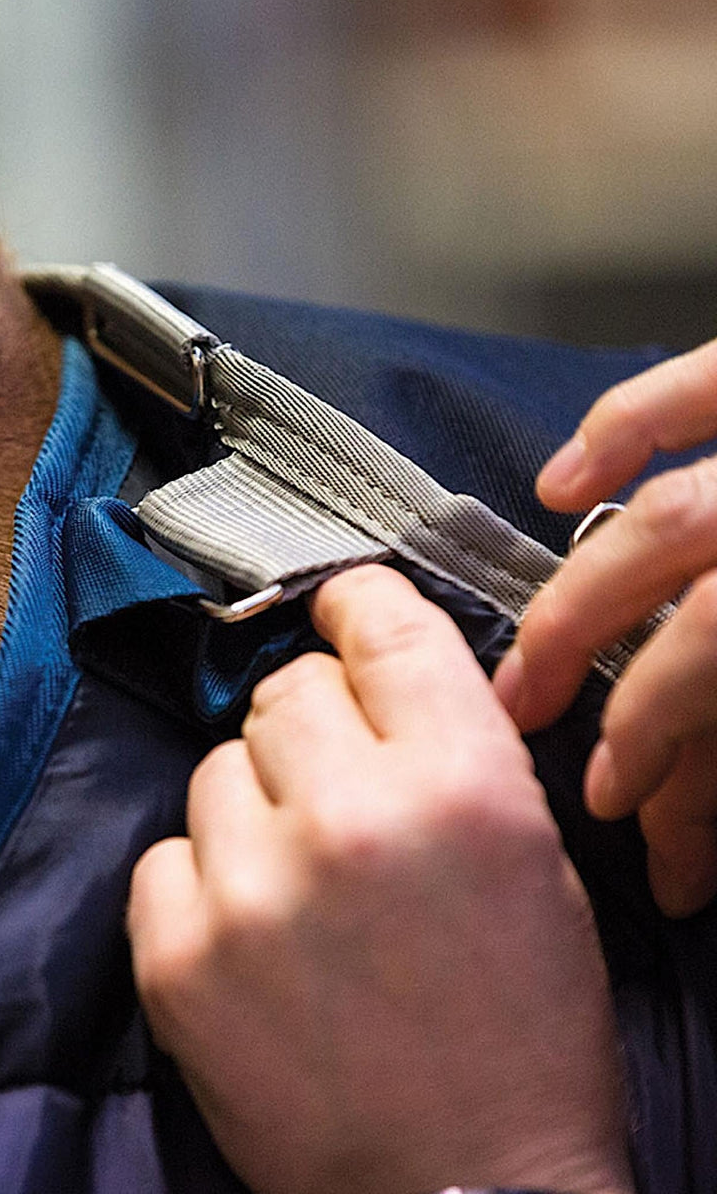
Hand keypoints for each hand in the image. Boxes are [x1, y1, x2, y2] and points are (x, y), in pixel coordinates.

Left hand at [128, 566, 632, 1193]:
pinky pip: (163, 856)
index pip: (383, 630)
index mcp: (461, 785)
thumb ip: (448, 747)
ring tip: (298, 883)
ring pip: (215, 768)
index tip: (338, 607)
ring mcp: (252, 888)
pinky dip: (200, 881)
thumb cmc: (519, 1030)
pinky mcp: (179, 956)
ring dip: (254, 808)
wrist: (465, 1191)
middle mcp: (350, 819)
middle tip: (333, 793)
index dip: (356, 604)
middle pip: (283, 692)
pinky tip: (248, 933)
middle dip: (308, 729)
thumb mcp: (528, 861)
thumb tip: (366, 670)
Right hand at [494, 338, 716, 915]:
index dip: (676, 771)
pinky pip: (699, 386)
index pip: (715, 683)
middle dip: (608, 703)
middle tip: (564, 763)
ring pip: (668, 521)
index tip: (659, 846)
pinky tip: (566, 484)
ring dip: (587, 598)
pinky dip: (625, 426)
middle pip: (680, 617)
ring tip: (534, 663)